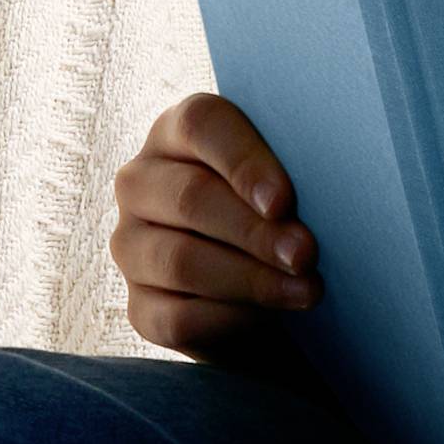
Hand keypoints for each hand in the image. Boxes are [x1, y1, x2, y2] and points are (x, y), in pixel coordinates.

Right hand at [112, 93, 318, 364]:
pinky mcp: (141, 307)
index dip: (243, 162)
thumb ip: (290, 177)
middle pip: (190, 196)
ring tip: (306, 289)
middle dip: (255, 230)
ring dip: (251, 279)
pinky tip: (269, 318)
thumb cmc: (284, 216)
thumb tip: (311, 199)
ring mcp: (132, 246)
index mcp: (178, 132)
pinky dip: (231, 319)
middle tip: (305, 253)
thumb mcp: (288, 184)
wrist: (271, 292)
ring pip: (182, 261)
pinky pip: (177, 317)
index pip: (201, 124)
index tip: (284, 201)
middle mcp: (142, 184)